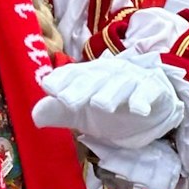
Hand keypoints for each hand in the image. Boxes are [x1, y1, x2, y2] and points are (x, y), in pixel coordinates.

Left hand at [33, 51, 182, 149]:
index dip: (61, 80)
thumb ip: (59, 112)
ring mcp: (132, 80)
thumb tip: (34, 115)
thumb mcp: (82, 113)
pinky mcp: (153, 89)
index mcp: (88, 75)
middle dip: (80, 88)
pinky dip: (144, 99)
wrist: (151, 103)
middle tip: (67, 100)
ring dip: (111, 93)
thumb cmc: (112, 104)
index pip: (73, 74)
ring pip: (120, 84)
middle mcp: (108, 73)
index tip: (48, 87)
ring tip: (101, 105)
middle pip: (94, 78)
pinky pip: (149, 92)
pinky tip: (139, 110)